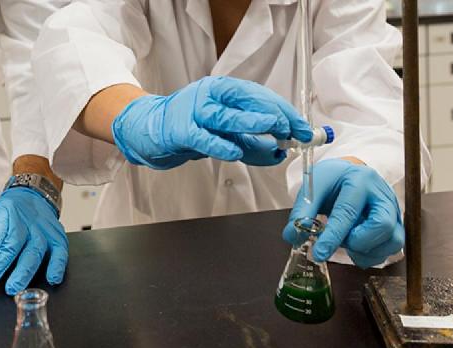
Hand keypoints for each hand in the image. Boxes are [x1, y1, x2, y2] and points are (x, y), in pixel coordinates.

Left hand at [0, 187, 68, 296]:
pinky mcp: (57, 238)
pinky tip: (51, 279)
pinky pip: (60, 253)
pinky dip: (56, 266)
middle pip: (10, 248)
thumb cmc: (9, 211)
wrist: (34, 195)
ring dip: (22, 273)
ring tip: (11, 289)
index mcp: (4, 214)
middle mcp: (24, 222)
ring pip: (33, 253)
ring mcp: (42, 231)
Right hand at [111, 76, 313, 169]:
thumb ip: (251, 140)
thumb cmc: (191, 126)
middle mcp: (209, 95)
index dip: (283, 109)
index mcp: (223, 90)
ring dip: (252, 123)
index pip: (259, 95)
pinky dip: (220, 146)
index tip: (301, 126)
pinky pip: (203, 138)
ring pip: (227, 117)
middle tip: (293, 129)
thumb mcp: (224, 130)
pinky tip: (235, 153)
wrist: (151, 129)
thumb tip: (280, 152)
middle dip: (274, 115)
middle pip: (247, 100)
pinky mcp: (180, 131)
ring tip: (274, 129)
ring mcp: (193, 111)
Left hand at [283, 158, 403, 266]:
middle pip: (382, 226)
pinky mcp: (396, 224)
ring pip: (393, 240)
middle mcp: (382, 194)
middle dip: (357, 242)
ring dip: (367, 251)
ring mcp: (393, 210)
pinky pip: (393, 248)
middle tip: (341, 240)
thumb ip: (303, 212)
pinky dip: (372, 254)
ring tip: (349, 242)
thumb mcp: (313, 188)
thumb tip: (292, 235)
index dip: (333, 236)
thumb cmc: (333, 181)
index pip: (348, 211)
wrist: (350, 175)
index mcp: (359, 180)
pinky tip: (357, 247)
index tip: (319, 253)